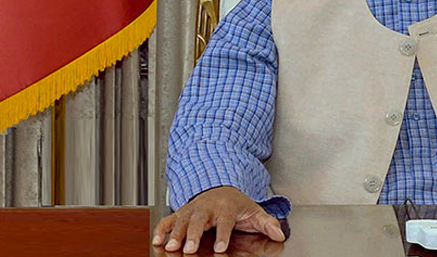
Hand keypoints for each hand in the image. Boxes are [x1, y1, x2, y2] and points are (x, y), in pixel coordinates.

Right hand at [152, 186, 285, 253]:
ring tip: (170, 246)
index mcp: (226, 207)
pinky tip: (157, 240)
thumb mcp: (254, 211)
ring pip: (182, 220)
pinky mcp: (181, 212)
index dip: (222, 235)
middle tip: (189, 248)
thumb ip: (267, 223)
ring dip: (175, 233)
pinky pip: (169, 219)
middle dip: (193, 234)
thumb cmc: (236, 204)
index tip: (220, 248)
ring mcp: (192, 209)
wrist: (221, 187)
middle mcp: (207, 207)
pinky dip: (162, 228)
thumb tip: (280, 233)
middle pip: (199, 220)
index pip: (225, 222)